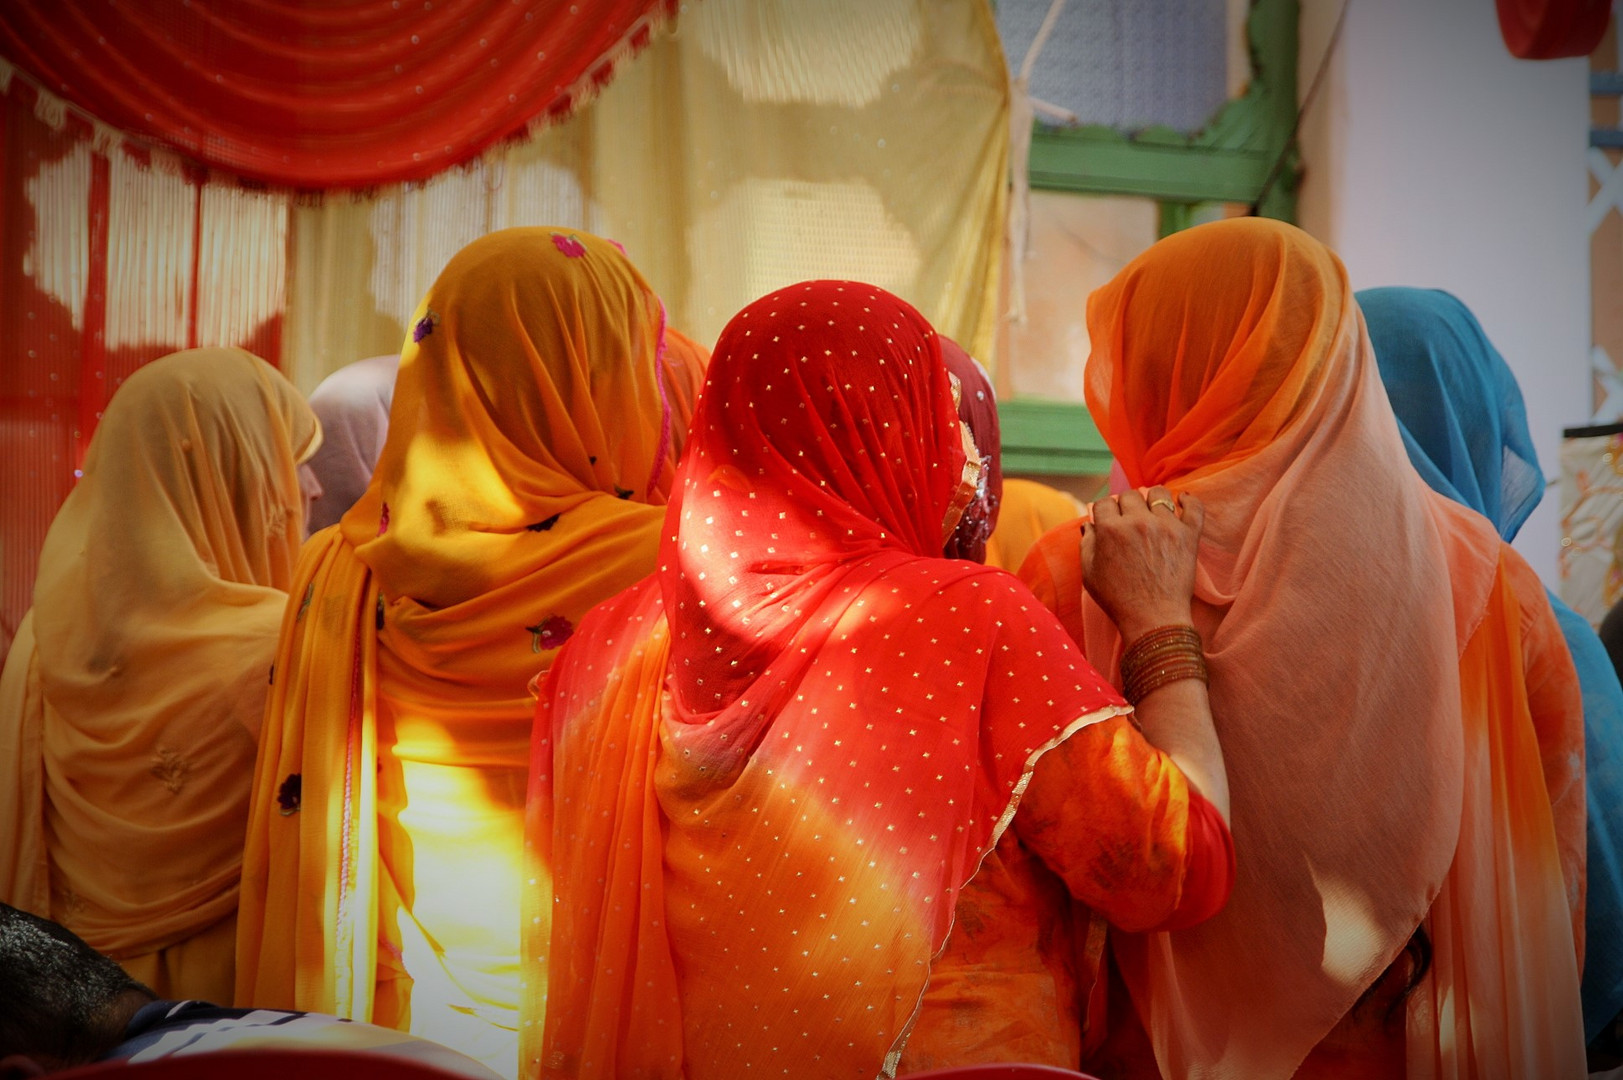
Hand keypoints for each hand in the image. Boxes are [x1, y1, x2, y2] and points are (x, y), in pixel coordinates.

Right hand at [1081, 487, 1204, 642]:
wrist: (1153, 619)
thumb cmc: (1118, 600)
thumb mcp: (1089, 574)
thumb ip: (1087, 544)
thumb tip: (1091, 525)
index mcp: (1110, 529)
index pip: (1104, 503)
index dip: (1104, 511)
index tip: (1108, 519)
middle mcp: (1137, 522)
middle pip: (1129, 495)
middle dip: (1125, 505)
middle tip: (1128, 518)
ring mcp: (1166, 526)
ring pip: (1158, 494)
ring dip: (1152, 499)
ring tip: (1152, 510)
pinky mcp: (1188, 535)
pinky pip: (1194, 507)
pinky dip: (1189, 501)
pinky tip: (1182, 500)